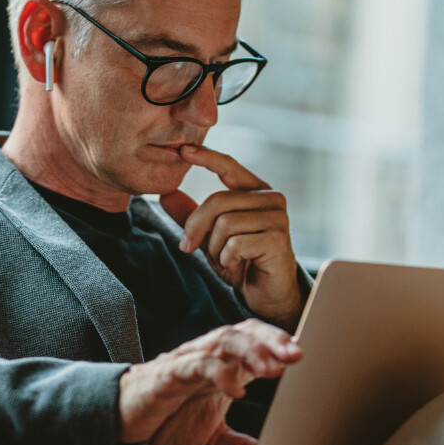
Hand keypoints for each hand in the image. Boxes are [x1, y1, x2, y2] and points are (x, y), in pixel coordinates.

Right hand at [118, 319, 300, 444]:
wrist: (123, 419)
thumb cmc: (166, 418)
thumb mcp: (212, 439)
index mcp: (225, 366)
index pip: (257, 342)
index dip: (280, 345)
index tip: (305, 357)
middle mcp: (210, 357)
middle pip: (246, 332)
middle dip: (273, 341)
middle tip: (297, 355)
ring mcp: (190, 361)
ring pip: (224, 340)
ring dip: (251, 350)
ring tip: (273, 367)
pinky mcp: (169, 373)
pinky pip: (196, 364)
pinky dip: (218, 373)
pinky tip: (235, 389)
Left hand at [160, 145, 304, 331]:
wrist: (266, 294)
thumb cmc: (242, 261)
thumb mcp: (210, 236)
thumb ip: (191, 215)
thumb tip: (165, 194)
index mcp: (255, 191)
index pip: (229, 166)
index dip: (206, 157)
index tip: (182, 150)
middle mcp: (271, 198)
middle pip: (218, 201)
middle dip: (196, 227)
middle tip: (189, 247)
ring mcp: (277, 217)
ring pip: (225, 223)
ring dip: (215, 249)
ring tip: (226, 260)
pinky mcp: (278, 238)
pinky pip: (236, 244)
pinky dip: (227, 260)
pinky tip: (238, 266)